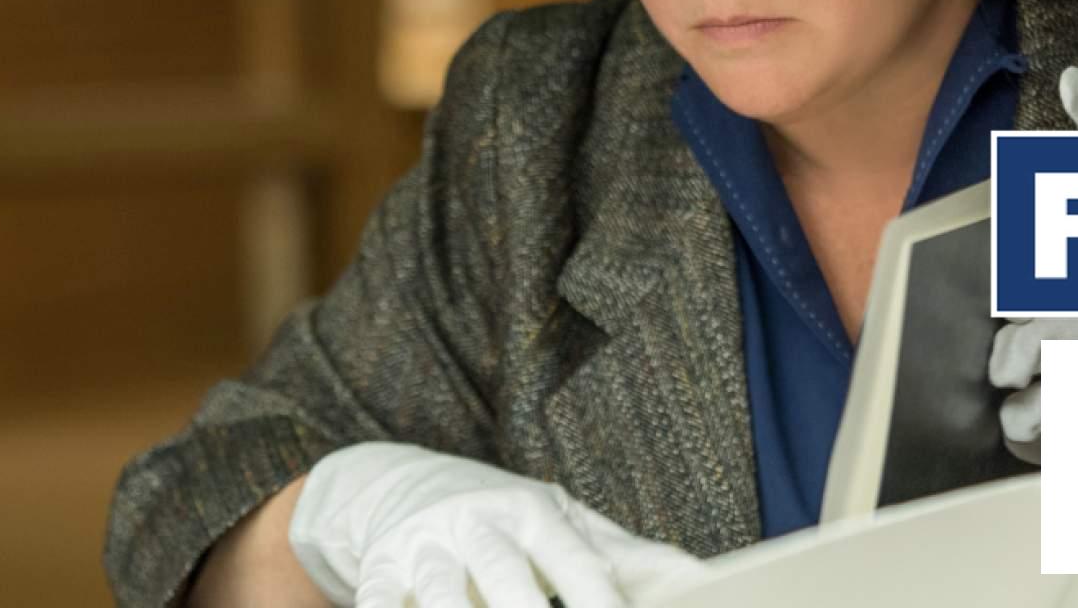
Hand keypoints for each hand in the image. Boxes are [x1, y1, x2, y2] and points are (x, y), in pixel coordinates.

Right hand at [288, 442, 706, 607]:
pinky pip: (379, 601)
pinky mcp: (378, 568)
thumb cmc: (505, 518)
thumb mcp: (564, 523)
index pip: (574, 563)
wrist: (398, 482)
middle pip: (506, 577)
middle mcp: (479, 522)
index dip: (599, 602)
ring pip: (440, 595)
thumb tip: (699, 579)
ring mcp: (424, 545)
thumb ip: (626, 557)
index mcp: (534, 512)